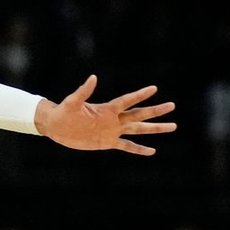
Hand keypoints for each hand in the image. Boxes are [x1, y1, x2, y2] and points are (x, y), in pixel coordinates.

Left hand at [34, 76, 175, 155]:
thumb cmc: (63, 112)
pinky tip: (152, 151)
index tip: (154, 88)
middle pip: (139, 114)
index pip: (127, 101)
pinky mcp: (108, 142)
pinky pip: (127, 146)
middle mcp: (113, 119)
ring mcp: (112, 131)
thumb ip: (83, 92)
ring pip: (138, 130)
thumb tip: (93, 78)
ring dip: (154, 129)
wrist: (56, 127)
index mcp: (106, 109)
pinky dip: (139, 149)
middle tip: (172, 106)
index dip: (139, 95)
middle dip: (155, 111)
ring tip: (173, 126)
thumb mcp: (72, 102)